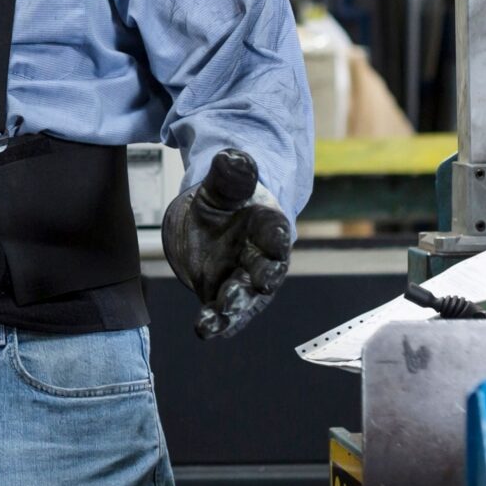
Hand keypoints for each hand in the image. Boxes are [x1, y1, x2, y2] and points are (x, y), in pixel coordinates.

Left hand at [161, 148, 293, 338]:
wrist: (213, 223)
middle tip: (262, 283)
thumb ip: (231, 174)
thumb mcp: (225, 185)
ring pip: (245, 296)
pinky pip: (222, 312)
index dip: (278, 236)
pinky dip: (216, 322)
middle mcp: (261, 257)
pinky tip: (205, 329)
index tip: (279, 239)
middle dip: (264, 276)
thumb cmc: (228, 201)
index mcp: (268, 225)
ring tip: (223, 310)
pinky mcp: (222, 296)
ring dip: (236, 305)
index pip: (277, 231)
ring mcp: (243, 280)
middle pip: (267, 269)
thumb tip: (234, 156)